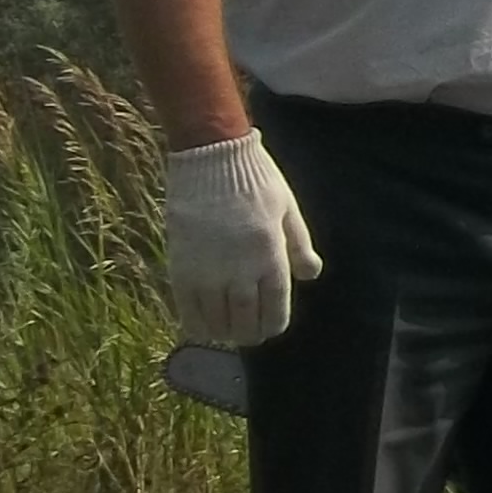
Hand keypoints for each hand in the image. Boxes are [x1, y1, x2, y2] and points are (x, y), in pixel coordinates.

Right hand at [163, 131, 321, 348]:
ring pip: (216, 318)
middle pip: (245, 319)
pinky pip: (186, 306)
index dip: (273, 324)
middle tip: (249, 336)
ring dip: (224, 332)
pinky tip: (201, 326)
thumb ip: (298, 246)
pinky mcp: (181, 264)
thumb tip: (310, 275)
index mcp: (270, 256)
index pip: (275, 307)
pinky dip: (195, 322)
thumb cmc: (256, 180)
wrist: (211, 156)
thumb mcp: (287, 210)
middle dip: (249, 333)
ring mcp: (207, 269)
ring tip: (227, 333)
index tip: (271, 330)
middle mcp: (239, 270)